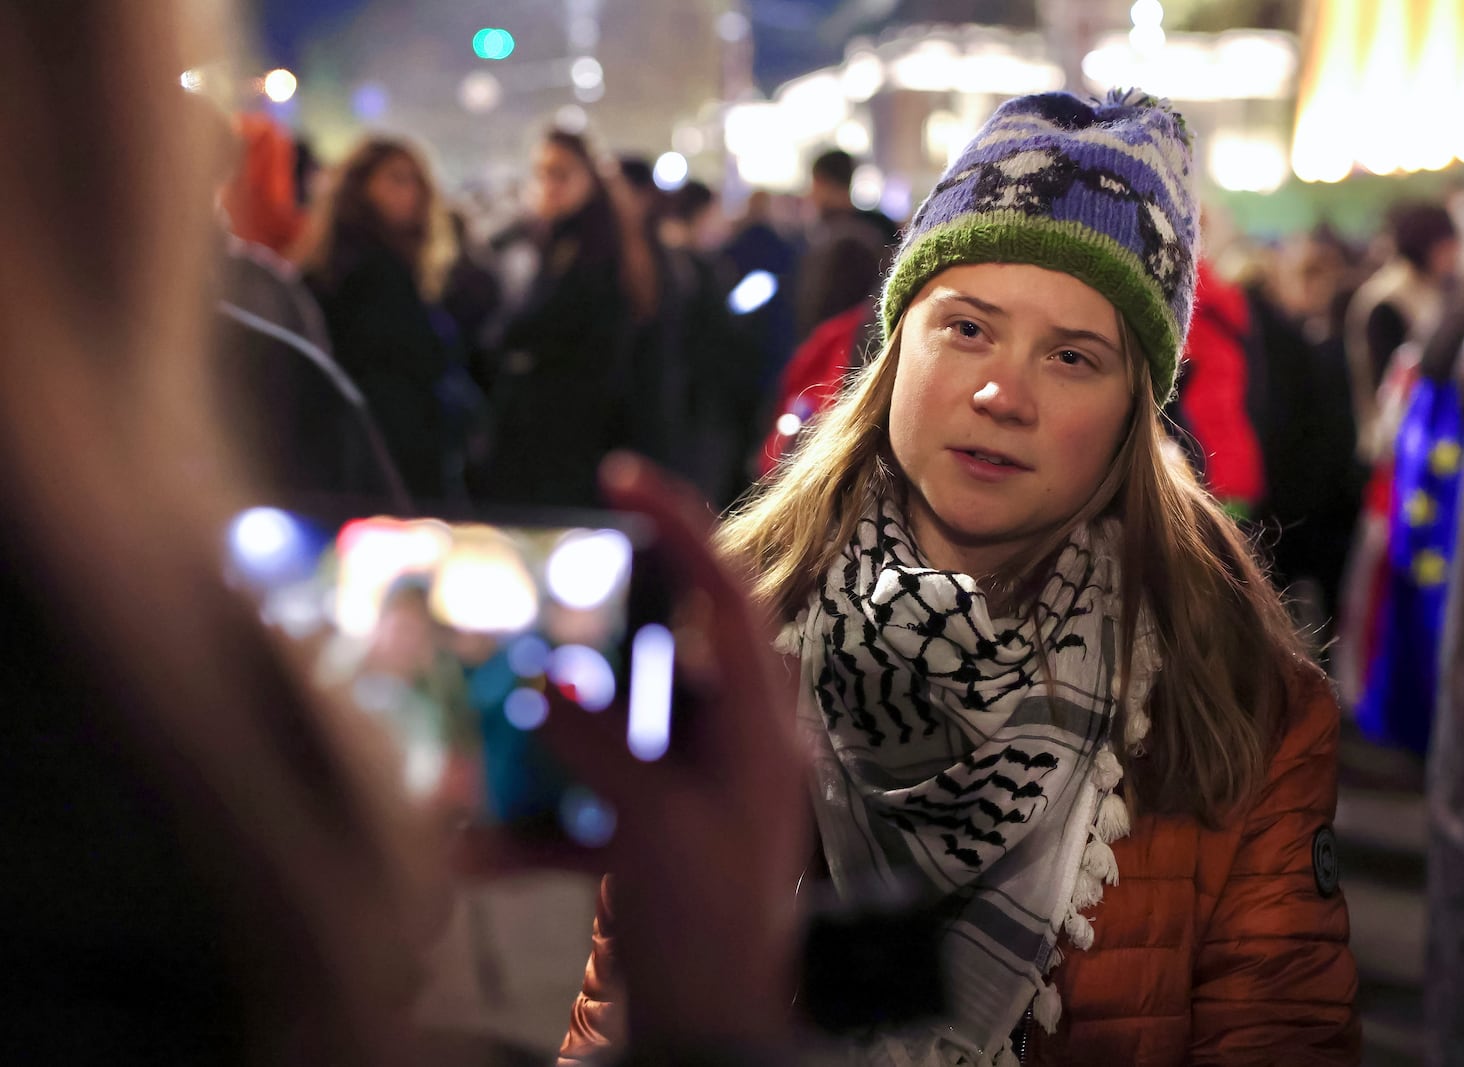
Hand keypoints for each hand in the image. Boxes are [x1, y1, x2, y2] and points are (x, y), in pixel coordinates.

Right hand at [456, 454, 809, 1047]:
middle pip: (658, 654)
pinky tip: (476, 847)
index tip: (623, 477)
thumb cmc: (710, 928)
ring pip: (610, 725)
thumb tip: (546, 684)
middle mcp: (730, 741)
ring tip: (493, 724)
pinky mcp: (650, 825)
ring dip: (545, 737)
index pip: (729, 597)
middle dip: (588, 638)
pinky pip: (587, 800)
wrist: (712, 1032)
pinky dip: (534, 820)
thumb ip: (600, 746)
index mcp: (759, 725)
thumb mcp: (655, 828)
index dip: (681, 527)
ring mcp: (688, 784)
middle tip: (535, 607)